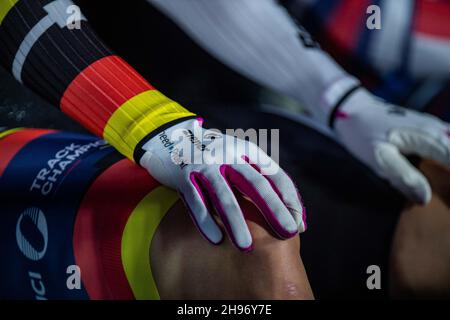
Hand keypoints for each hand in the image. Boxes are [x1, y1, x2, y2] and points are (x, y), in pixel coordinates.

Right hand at [139, 119, 305, 250]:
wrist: (172, 138)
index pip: (276, 175)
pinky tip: (216, 239)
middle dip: (273, 209)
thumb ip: (260, 179)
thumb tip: (290, 214)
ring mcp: (206, 164)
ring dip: (236, 222)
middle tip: (288, 233)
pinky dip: (206, 221)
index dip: (290, 200)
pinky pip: (196, 201)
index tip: (298, 225)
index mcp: (247, 150)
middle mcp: (229, 154)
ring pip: (224, 196)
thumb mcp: (238, 158)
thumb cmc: (215, 157)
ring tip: (247, 246)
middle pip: (255, 184)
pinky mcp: (184, 175)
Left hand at [335, 88, 449, 203]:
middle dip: (449, 175)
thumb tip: (426, 197)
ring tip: (445, 189)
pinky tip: (440, 172)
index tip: (448, 197)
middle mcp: (436, 129)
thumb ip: (404, 176)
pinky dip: (444, 159)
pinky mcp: (426, 130)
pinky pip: (445, 145)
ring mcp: (433, 127)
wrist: (351, 110)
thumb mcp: (379, 158)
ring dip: (447, 168)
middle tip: (444, 196)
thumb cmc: (362, 133)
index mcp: (429, 137)